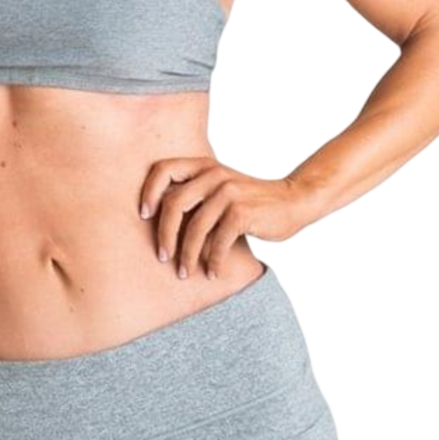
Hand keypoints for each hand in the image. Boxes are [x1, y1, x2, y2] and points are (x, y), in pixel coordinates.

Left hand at [139, 158, 306, 278]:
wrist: (294, 201)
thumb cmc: (251, 201)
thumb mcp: (221, 190)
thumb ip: (197, 196)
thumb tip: (161, 227)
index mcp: (204, 166)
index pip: (163, 169)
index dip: (148, 192)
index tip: (144, 216)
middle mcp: (214, 174)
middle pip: (174, 203)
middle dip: (164, 234)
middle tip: (162, 257)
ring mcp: (229, 191)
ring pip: (195, 227)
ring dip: (187, 255)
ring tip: (184, 272)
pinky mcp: (242, 211)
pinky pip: (218, 241)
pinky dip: (213, 261)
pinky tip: (213, 273)